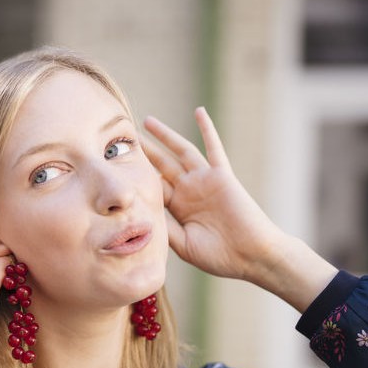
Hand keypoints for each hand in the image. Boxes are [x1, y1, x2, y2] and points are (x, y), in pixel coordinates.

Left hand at [143, 108, 335, 311]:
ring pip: (181, 152)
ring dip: (165, 136)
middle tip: (125, 137)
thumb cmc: (220, 256)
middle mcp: (190, 191)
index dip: (136, 177)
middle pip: (162, 166)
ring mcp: (205, 181)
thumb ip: (166, 229)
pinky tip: (199, 112)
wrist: (251, 256)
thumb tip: (143, 216)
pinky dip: (207, 129)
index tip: (116, 167)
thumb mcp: (184, 245)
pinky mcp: (222, 176)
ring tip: (147, 121)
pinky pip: (213, 148)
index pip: (153, 187)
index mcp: (178, 209)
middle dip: (145, 151)